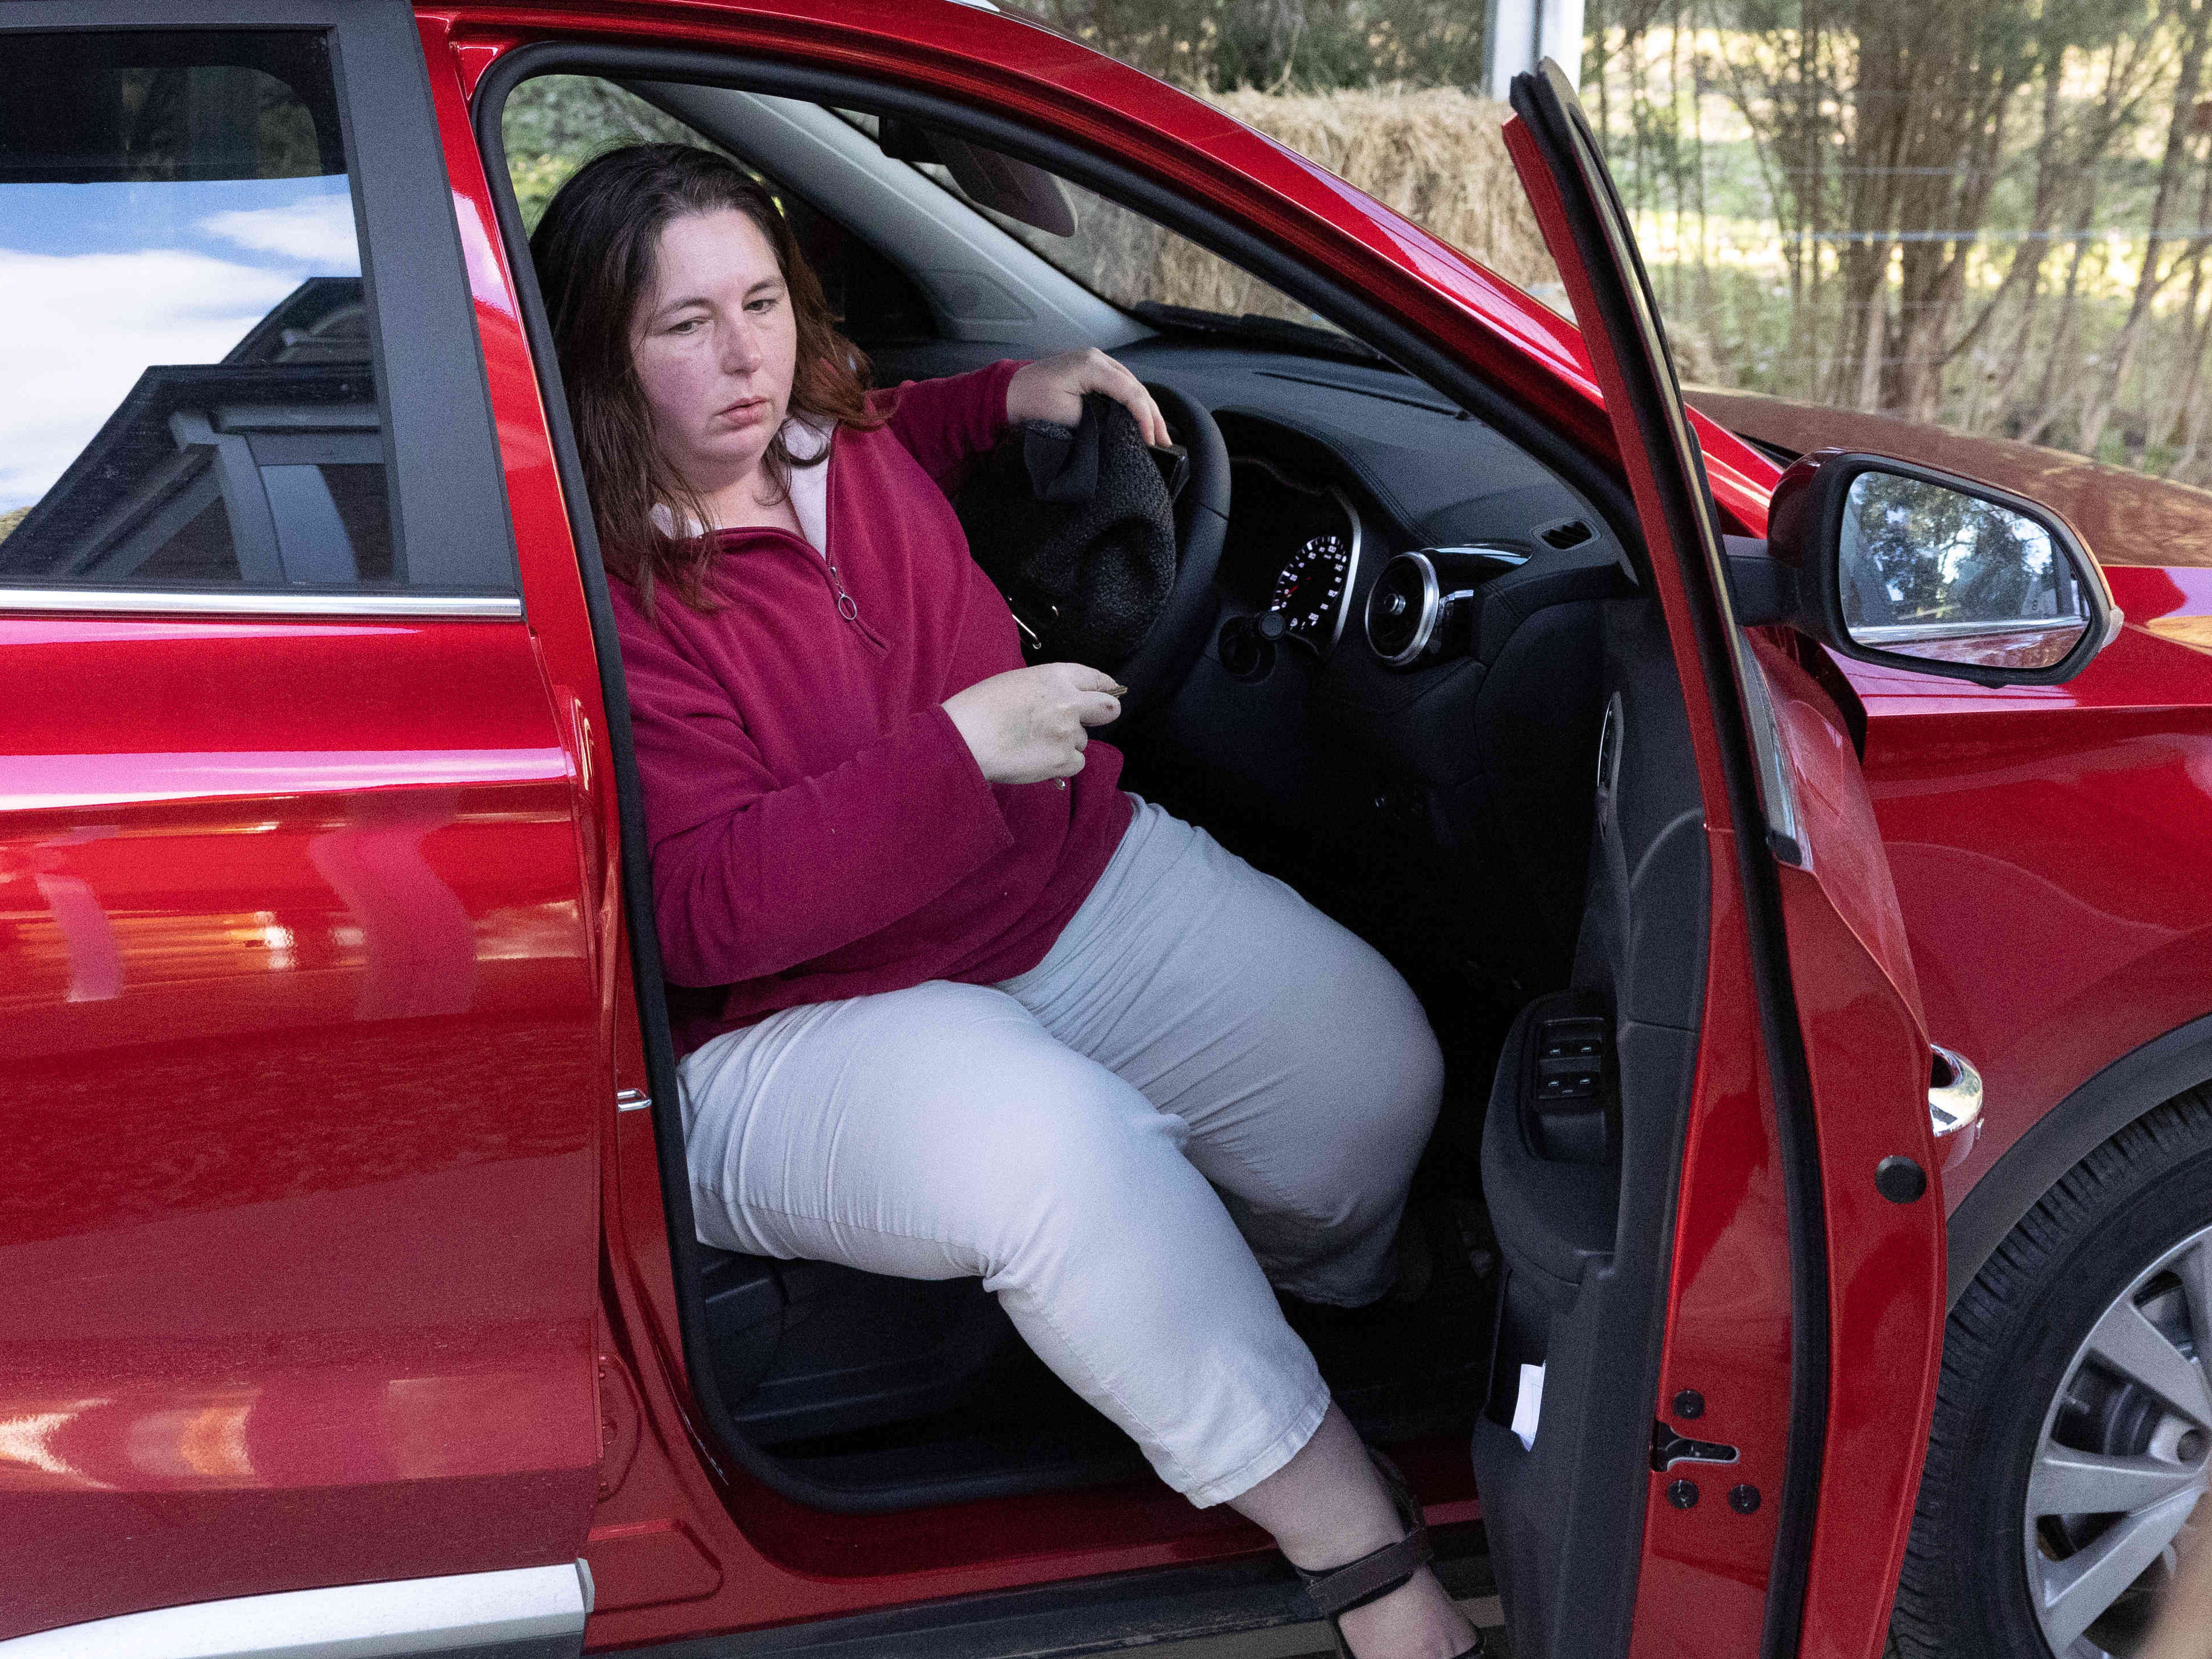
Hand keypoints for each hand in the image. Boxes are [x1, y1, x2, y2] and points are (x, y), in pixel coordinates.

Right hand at [943, 662, 1125, 784]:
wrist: (964, 737)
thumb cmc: (979, 708)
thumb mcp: (1016, 683)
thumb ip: (1046, 690)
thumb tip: (1063, 702)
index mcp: (1055, 676)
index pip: (1094, 678)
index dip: (1104, 687)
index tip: (1109, 692)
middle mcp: (1068, 702)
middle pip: (1107, 709)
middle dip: (1104, 714)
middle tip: (1091, 720)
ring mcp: (1067, 732)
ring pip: (1083, 741)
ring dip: (1067, 744)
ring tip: (1034, 744)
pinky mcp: (1062, 760)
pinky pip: (1075, 764)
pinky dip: (1061, 765)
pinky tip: (1038, 760)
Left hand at [1006, 348, 1170, 447]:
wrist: (1009, 391)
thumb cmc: (1031, 401)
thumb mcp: (1065, 415)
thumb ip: (1097, 419)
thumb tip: (1119, 428)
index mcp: (1091, 365)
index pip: (1130, 391)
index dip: (1144, 417)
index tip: (1150, 441)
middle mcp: (1097, 358)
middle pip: (1136, 386)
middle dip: (1152, 415)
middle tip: (1164, 441)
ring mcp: (1095, 361)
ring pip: (1131, 385)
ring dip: (1145, 409)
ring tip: (1158, 433)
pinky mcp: (1091, 370)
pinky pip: (1120, 385)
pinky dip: (1132, 402)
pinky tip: (1140, 418)